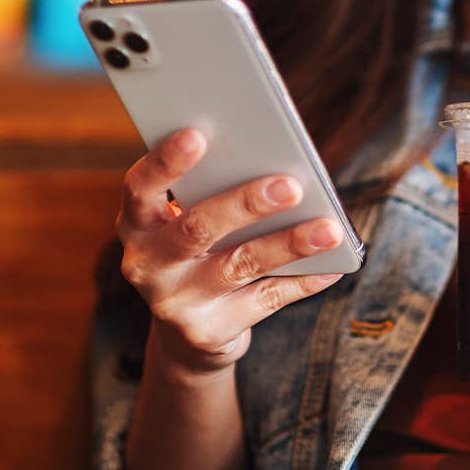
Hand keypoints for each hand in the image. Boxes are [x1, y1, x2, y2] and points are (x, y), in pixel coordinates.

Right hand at [117, 128, 344, 374]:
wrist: (187, 335)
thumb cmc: (198, 255)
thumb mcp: (188, 225)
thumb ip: (212, 195)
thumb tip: (278, 168)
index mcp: (137, 224)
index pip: (139, 187)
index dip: (165, 162)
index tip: (197, 134)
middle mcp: (147, 264)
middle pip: (197, 228)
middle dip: (245, 204)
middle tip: (290, 185)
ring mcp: (175, 302)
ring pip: (239, 264)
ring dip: (289, 244)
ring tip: (329, 228)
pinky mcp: (207, 332)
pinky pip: (265, 300)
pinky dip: (302, 281)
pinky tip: (332, 265)